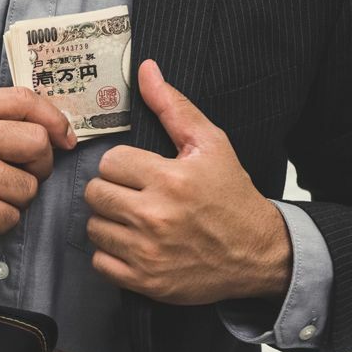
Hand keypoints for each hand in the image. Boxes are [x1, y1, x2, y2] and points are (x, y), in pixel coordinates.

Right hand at [0, 87, 75, 254]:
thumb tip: (36, 123)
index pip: (24, 100)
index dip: (53, 119)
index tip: (63, 137)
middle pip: (37, 143)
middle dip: (42, 164)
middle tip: (28, 174)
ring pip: (28, 187)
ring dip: (18, 198)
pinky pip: (11, 217)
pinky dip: (1, 220)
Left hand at [84, 60, 291, 304]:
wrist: (258, 253)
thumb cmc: (231, 196)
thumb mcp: (210, 145)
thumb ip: (173, 107)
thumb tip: (146, 70)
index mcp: (170, 179)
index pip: (109, 162)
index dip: (122, 166)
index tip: (139, 172)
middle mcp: (155, 216)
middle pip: (95, 193)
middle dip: (111, 191)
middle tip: (133, 195)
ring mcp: (148, 252)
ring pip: (94, 227)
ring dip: (109, 222)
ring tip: (133, 220)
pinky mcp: (144, 281)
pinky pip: (99, 262)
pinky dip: (111, 255)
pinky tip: (132, 245)